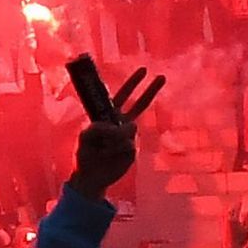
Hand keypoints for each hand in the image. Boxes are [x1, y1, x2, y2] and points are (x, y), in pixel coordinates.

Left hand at [66, 56, 166, 195]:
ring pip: (131, 129)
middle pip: (140, 104)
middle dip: (150, 90)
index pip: (122, 95)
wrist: (91, 177)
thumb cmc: (85, 153)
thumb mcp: (85, 137)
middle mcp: (121, 123)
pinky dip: (116, 150)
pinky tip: (110, 156)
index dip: (133, 83)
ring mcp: (129, 136)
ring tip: (103, 148)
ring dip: (115, 137)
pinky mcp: (132, 150)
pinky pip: (128, 145)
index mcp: (108, 115)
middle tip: (162, 76)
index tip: (144, 70)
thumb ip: (99, 128)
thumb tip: (123, 129)